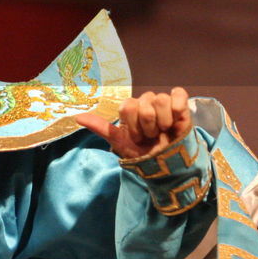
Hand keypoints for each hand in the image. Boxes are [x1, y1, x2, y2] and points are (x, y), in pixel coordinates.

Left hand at [75, 88, 192, 160]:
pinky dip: (177, 106)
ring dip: (162, 121)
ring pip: (159, 99)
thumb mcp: (121, 143)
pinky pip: (178, 94)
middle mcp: (145, 102)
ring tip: (164, 132)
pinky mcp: (180, 104)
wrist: (166, 164)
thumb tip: (77, 117)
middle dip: (147, 127)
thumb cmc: (143, 153)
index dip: (133, 126)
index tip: (137, 138)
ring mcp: (163, 102)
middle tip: (152, 137)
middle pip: (143, 104)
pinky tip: (175, 120)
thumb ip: (101, 128)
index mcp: (130, 109)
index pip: (127, 107)